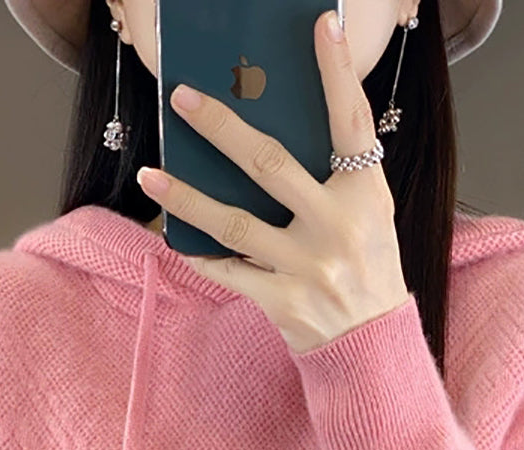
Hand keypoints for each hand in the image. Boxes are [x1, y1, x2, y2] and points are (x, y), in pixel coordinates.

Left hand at [137, 9, 412, 354]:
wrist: (372, 345)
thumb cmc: (367, 268)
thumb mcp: (370, 215)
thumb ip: (335, 175)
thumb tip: (272, 130)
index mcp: (366, 196)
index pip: (351, 122)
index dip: (336, 73)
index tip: (320, 25)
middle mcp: (337, 228)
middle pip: (271, 166)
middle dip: (222, 128)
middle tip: (184, 99)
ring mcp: (307, 268)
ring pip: (234, 221)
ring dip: (187, 196)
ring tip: (151, 175)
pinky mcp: (282, 302)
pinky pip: (228, 271)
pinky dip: (197, 252)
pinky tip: (170, 234)